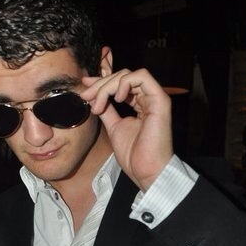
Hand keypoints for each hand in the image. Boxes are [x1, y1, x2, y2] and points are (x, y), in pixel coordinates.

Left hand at [81, 69, 172, 191]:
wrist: (145, 171)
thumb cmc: (134, 155)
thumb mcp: (114, 127)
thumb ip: (107, 110)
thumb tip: (93, 97)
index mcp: (140, 104)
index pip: (120, 83)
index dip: (101, 82)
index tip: (84, 88)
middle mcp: (148, 98)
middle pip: (122, 76)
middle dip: (100, 84)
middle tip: (86, 96)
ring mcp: (155, 98)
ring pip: (128, 75)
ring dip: (108, 86)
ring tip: (99, 105)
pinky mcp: (160, 99)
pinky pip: (141, 77)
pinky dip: (124, 83)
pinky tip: (116, 99)